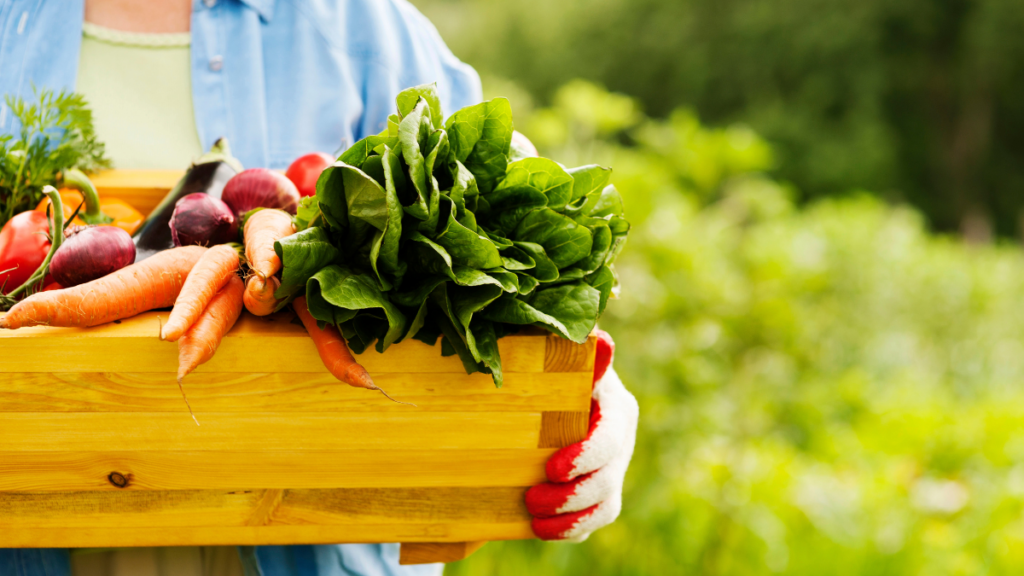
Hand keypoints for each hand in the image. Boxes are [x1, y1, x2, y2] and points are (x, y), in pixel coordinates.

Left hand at [525, 329, 638, 540]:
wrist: (543, 397)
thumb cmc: (549, 371)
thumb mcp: (560, 359)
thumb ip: (578, 355)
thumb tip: (601, 339)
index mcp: (615, 406)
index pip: (609, 437)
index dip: (585, 456)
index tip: (552, 469)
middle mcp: (621, 440)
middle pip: (608, 477)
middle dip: (571, 495)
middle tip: (532, 498)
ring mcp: (613, 469)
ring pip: (606, 505)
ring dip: (570, 517)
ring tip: (535, 518)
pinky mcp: (602, 493)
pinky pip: (596, 520)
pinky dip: (570, 529)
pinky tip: (542, 529)